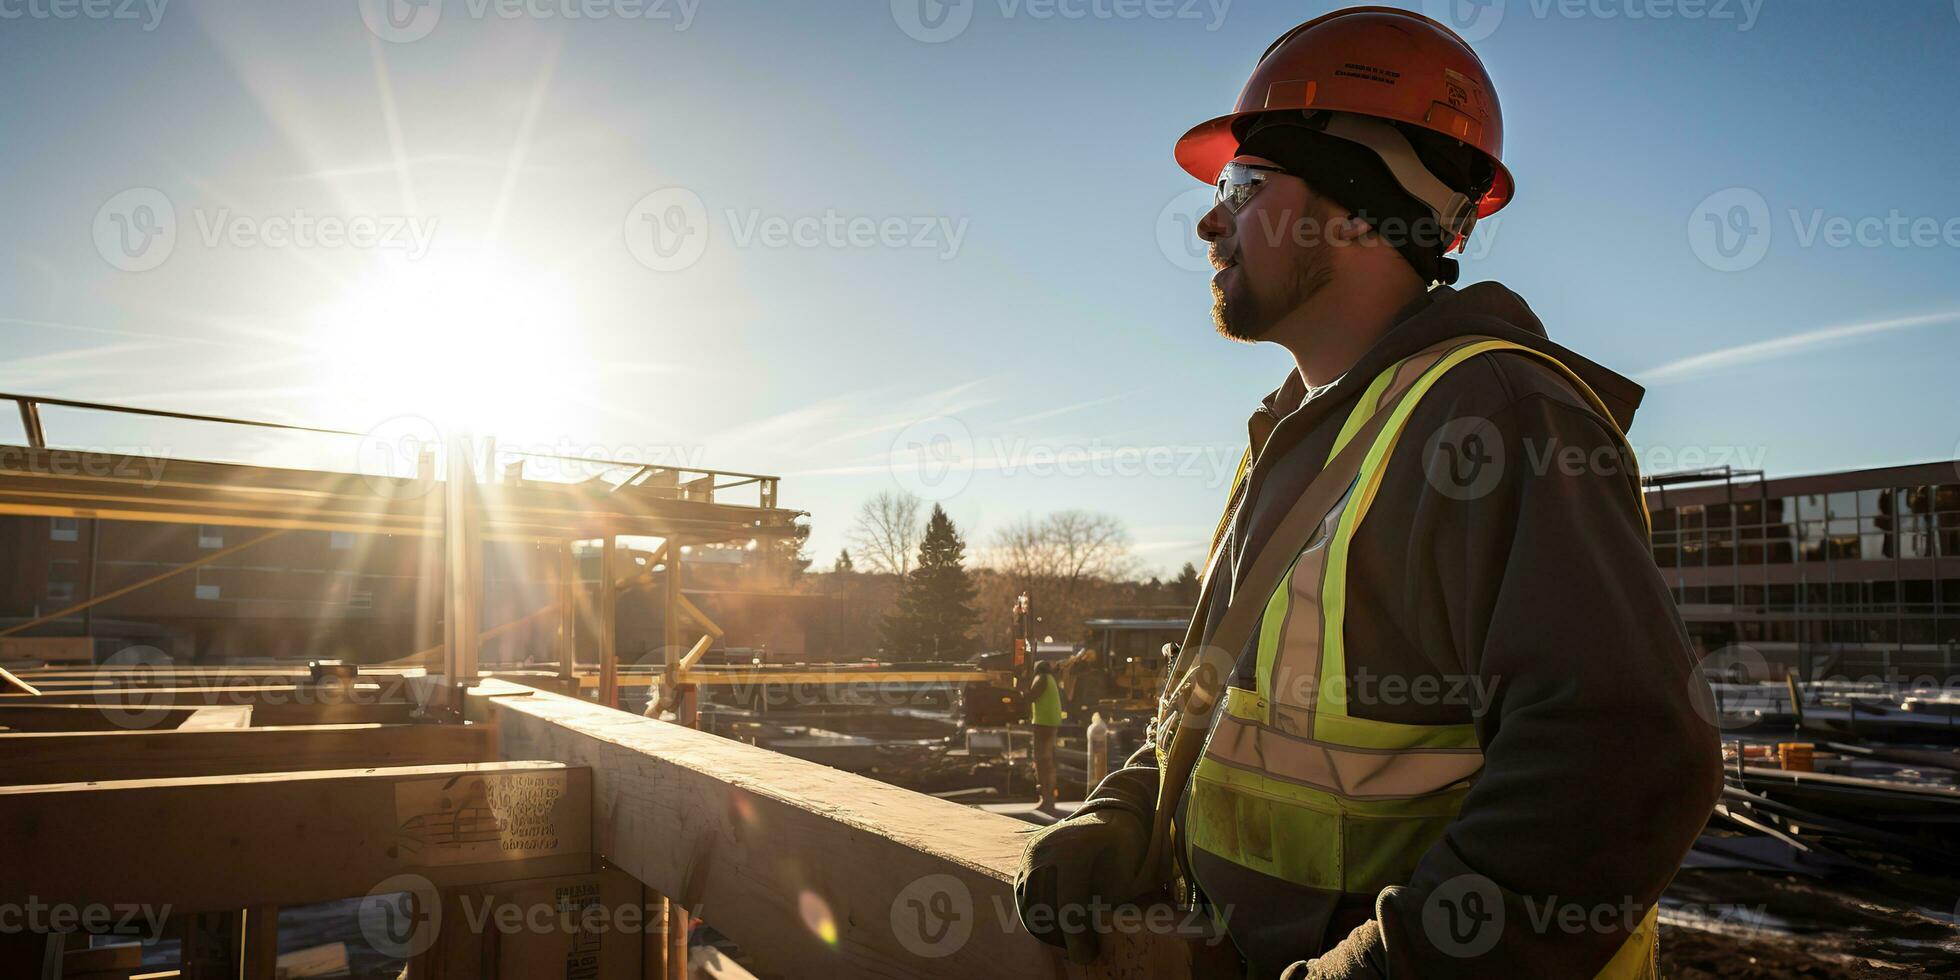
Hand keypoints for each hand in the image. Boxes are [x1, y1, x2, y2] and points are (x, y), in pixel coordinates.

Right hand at [1012, 808, 1147, 964]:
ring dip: (1046, 930)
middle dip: (1061, 938)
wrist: (1109, 812)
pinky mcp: (1023, 862)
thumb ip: (1114, 900)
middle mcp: (1045, 850)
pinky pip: (1023, 897)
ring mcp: (1030, 855)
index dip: (1076, 936)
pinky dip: (1036, 917)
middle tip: (1081, 954)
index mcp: (1074, 849)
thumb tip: (1102, 934)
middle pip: (1044, 908)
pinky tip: (1055, 929)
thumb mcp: (1130, 868)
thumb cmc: (1126, 845)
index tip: (1087, 954)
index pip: (1068, 904)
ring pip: (1029, 905)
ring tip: (1068, 943)